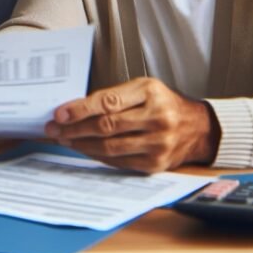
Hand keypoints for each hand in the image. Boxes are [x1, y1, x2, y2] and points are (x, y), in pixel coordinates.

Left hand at [45, 78, 219, 173]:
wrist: (198, 128)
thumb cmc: (163, 103)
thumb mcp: (143, 88)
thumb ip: (113, 97)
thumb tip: (75, 109)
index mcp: (150, 92)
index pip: (108, 102)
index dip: (80, 109)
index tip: (60, 114)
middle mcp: (157, 117)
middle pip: (106, 126)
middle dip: (74, 128)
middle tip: (54, 129)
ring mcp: (158, 143)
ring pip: (110, 146)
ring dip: (82, 144)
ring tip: (65, 139)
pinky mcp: (156, 163)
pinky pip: (119, 161)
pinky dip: (97, 156)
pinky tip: (85, 149)